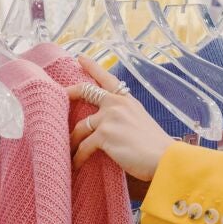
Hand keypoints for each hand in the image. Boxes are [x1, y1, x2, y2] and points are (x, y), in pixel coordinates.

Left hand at [67, 55, 175, 180]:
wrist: (165, 159)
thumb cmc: (156, 147)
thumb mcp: (141, 122)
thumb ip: (124, 118)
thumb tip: (110, 127)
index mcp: (127, 100)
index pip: (108, 79)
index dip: (92, 67)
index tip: (80, 58)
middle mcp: (117, 104)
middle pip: (85, 91)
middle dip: (68, 93)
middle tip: (57, 98)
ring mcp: (109, 117)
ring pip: (80, 126)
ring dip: (71, 141)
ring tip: (66, 151)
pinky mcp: (104, 134)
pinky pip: (83, 146)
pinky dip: (78, 157)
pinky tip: (75, 165)